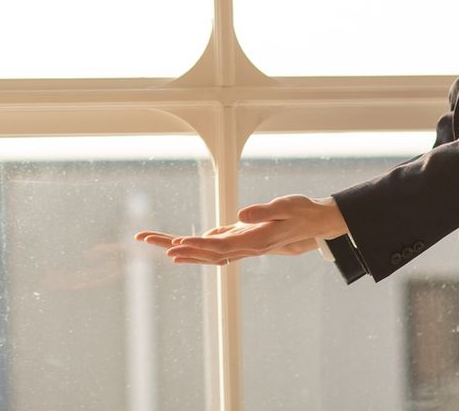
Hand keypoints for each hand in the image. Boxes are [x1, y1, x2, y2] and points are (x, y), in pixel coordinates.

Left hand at [134, 195, 346, 265]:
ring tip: (151, 240)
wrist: (314, 225)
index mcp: (253, 241)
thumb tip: (239, 215)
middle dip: (174, 245)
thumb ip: (263, 212)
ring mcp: (239, 245)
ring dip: (178, 245)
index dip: (196, 247)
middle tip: (144, 238)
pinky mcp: (238, 238)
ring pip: (203, 249)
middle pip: (203, 251)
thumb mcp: (285, 207)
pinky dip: (193, 244)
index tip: (175, 246)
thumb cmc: (301, 212)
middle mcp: (243, 248)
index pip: (218, 247)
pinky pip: (210, 245)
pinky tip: (178, 245)